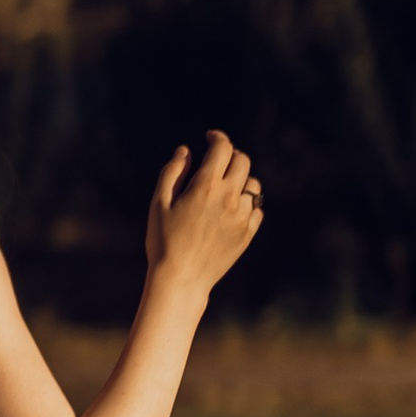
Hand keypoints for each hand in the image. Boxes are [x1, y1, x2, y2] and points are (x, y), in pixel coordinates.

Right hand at [146, 131, 263, 295]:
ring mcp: (242, 216)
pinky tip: (231, 210)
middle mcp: (229, 197)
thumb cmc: (163, 241)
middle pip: (242, 161)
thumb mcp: (158, 203)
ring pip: (253, 185)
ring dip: (241, 180)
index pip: (222, 148)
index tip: (210, 138)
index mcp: (205, 186)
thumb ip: (172, 172)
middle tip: (218, 161)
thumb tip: (186, 151)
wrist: (181, 279)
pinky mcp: (248, 233)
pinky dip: (247, 203)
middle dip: (230, 156)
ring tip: (224, 188)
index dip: (217, 137)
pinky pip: (256, 209)